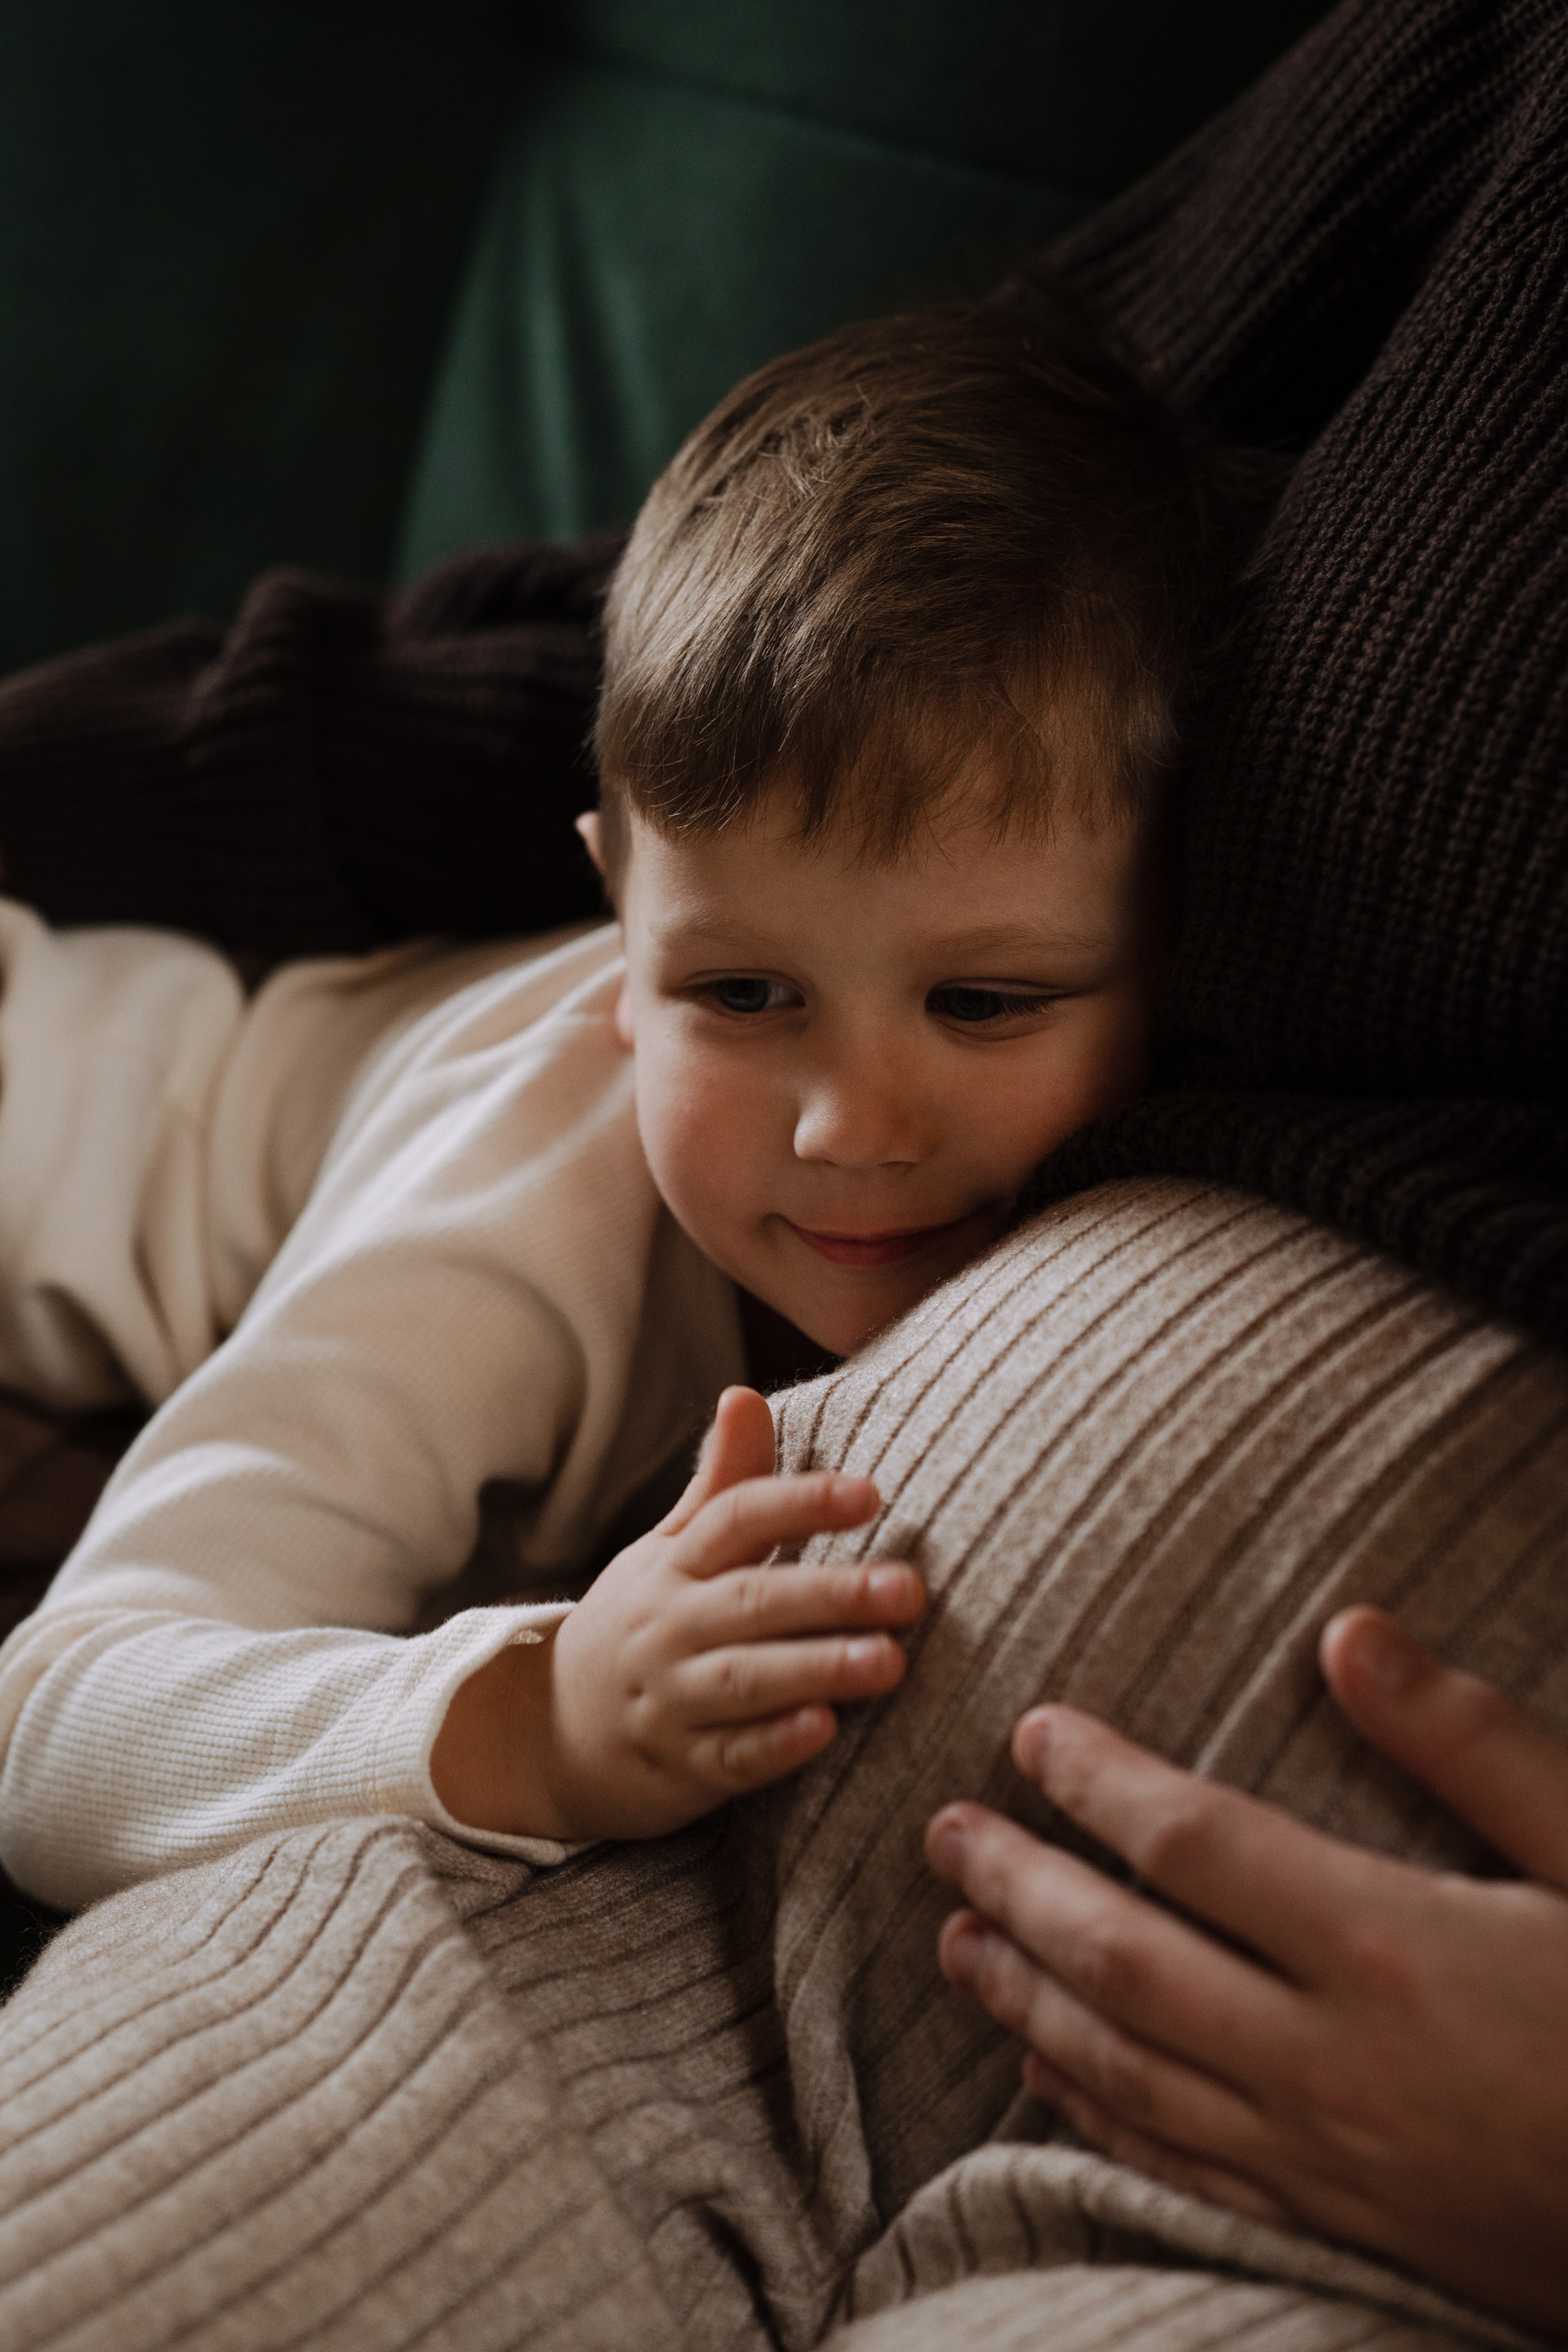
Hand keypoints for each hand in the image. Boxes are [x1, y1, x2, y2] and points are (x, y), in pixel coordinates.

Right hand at [434, 1385, 922, 1840]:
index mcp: (676, 1565)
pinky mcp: (681, 1769)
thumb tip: (745, 1393)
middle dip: (830, 1594)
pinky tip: (824, 1730)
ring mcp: (672, 1699)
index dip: (801, 1503)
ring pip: (745, 1680)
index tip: (870, 1494)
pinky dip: (774, 1746)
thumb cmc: (642, 1624)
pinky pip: (729, 1757)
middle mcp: (671, 1626)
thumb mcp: (668, 1550)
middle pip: (752, 1600)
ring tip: (888, 1661)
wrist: (550, 1731)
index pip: (737, 1519)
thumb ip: (720, 1483)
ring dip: (816, 1669)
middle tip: (908, 1589)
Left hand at [925, 1609, 1567, 2337]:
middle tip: (940, 1830)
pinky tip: (1042, 2073)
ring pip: (1127, 2070)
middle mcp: (1334, 2057)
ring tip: (954, 1937)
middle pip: (1125, 1960)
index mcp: (1393, 1945)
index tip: (1030, 1732)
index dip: (1096, 1781)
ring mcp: (1324, 2155)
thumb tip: (1347, 1633)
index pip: (1194, 1844)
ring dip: (1025, 1998)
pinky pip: (1176, 2167)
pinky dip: (1092, 2113)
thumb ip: (1472, 1744)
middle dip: (1019, 1888)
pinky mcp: (1336, 2221)